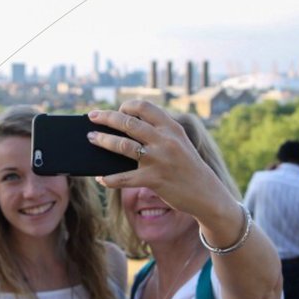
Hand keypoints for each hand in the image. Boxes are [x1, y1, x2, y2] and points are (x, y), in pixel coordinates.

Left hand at [86, 100, 228, 217]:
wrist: (206, 193)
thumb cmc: (188, 167)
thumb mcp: (180, 144)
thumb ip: (160, 133)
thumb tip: (126, 128)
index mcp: (172, 128)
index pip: (145, 107)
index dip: (127, 106)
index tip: (118, 110)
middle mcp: (165, 140)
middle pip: (128, 122)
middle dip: (106, 118)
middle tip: (92, 116)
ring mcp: (159, 159)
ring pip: (122, 145)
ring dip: (103, 141)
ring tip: (92, 139)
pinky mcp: (154, 179)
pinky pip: (123, 178)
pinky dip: (108, 179)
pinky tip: (100, 178)